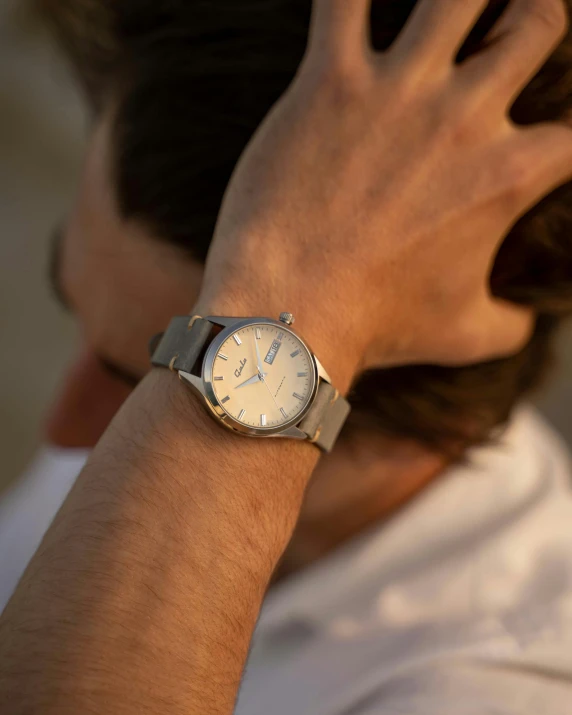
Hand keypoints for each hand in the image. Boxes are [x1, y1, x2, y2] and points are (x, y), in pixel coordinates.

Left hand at [196, 0, 571, 388]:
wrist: (291, 314)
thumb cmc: (376, 327)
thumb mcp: (463, 335)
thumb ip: (510, 325)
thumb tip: (527, 326)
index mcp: (507, 175)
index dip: (568, 134)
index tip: (549, 138)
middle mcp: (464, 118)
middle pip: (535, 24)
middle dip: (536, 17)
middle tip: (514, 24)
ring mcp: (397, 92)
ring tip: (462, 0)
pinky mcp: (330, 82)